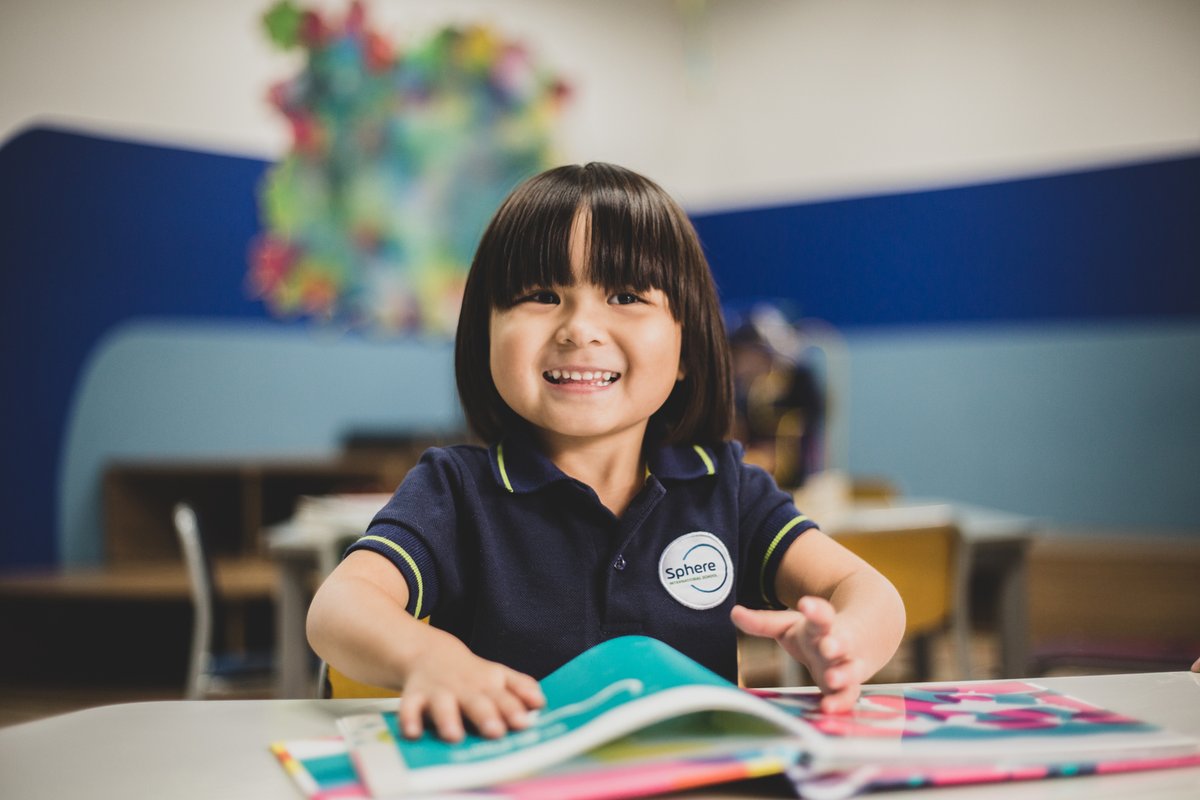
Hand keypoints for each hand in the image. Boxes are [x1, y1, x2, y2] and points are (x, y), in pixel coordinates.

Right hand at [397, 634, 544, 741]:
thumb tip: (541, 702)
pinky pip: (409, 708)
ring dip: (448, 719)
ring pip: (443, 705)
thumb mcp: (498, 675)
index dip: (513, 709)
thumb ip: (520, 687)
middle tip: (495, 731)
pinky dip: (409, 719)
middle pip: (477, 702)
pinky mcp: (414, 696)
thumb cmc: (471, 674)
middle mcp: (465, 687)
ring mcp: (439, 691)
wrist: (429, 652)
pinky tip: (413, 733)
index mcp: (488, 683)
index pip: (505, 696)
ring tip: (454, 735)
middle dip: (486, 716)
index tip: (523, 722)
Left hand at [731, 597, 864, 712]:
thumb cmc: (815, 635)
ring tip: (831, 679)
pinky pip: (849, 696)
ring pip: (850, 669)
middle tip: (828, 646)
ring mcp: (847, 666)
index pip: (821, 614)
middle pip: (840, 642)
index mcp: (821, 626)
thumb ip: (763, 622)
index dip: (815, 609)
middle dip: (835, 644)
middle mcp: (837, 645)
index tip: (807, 604)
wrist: (860, 641)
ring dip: (842, 674)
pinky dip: (840, 702)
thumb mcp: (789, 626)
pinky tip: (828, 708)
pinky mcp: (849, 687)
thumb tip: (733, 612)